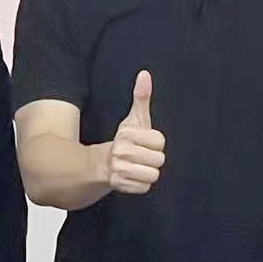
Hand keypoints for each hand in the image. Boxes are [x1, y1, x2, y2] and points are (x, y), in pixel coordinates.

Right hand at [105, 70, 165, 193]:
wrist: (102, 163)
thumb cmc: (125, 140)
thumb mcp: (134, 119)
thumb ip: (141, 97)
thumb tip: (145, 74)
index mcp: (127, 134)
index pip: (160, 141)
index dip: (155, 143)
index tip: (144, 142)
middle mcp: (121, 151)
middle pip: (159, 160)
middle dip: (153, 158)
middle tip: (141, 155)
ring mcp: (119, 169)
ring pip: (153, 175)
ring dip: (148, 172)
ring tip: (138, 166)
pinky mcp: (120, 185)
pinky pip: (145, 187)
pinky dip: (141, 184)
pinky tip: (133, 176)